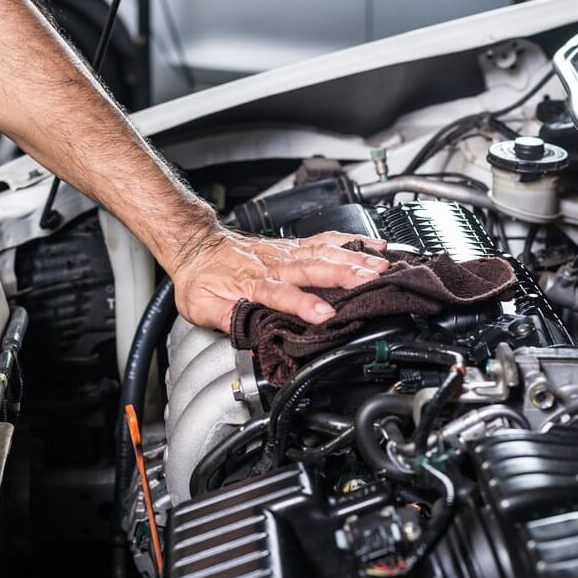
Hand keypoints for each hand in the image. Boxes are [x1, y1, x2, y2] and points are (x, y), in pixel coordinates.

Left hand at [171, 230, 389, 331]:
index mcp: (252, 282)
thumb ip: (226, 320)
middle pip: (313, 267)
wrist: (197, 245)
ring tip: (380, 264)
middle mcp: (274, 264)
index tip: (324, 314)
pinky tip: (373, 245)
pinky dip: (351, 241)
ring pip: (324, 252)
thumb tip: (249, 337)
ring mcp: (286, 252)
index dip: (302, 304)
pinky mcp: (294, 246)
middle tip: (371, 279)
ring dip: (353, 258)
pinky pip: (325, 240)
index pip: (280, 294)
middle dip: (344, 274)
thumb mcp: (201, 306)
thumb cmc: (201, 278)